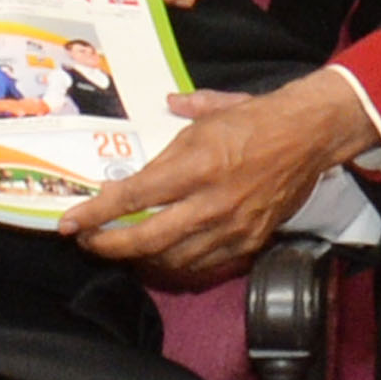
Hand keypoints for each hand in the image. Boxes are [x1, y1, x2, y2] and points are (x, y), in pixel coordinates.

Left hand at [53, 70, 368, 284]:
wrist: (310, 135)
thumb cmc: (258, 118)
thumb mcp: (210, 114)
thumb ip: (175, 127)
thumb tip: (157, 119)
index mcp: (198, 165)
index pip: (135, 196)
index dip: (97, 214)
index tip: (69, 224)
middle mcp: (212, 202)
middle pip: (148, 239)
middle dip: (109, 246)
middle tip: (87, 243)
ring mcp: (232, 227)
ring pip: (174, 259)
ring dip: (140, 259)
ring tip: (122, 250)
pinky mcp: (250, 241)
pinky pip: (205, 265)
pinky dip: (177, 265)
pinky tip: (162, 259)